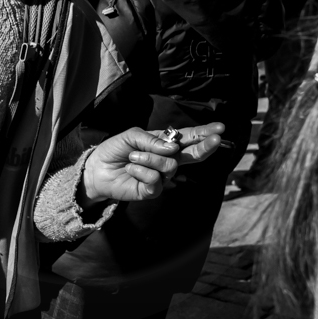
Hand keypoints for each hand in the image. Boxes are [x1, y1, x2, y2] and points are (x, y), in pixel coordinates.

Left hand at [81, 123, 225, 204]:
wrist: (97, 169)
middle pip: (192, 155)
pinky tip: (131, 169)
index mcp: (163, 144)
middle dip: (205, 145)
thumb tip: (173, 148)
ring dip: (149, 158)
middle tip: (216, 139)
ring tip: (132, 157)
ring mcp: (161, 176)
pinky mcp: (152, 190)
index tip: (220, 128)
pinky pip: (155, 179)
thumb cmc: (115, 150)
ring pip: (170, 165)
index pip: (187, 138)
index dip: (203, 133)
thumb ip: (152, 140)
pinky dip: (141, 171)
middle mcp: (166, 160)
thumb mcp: (132, 136)